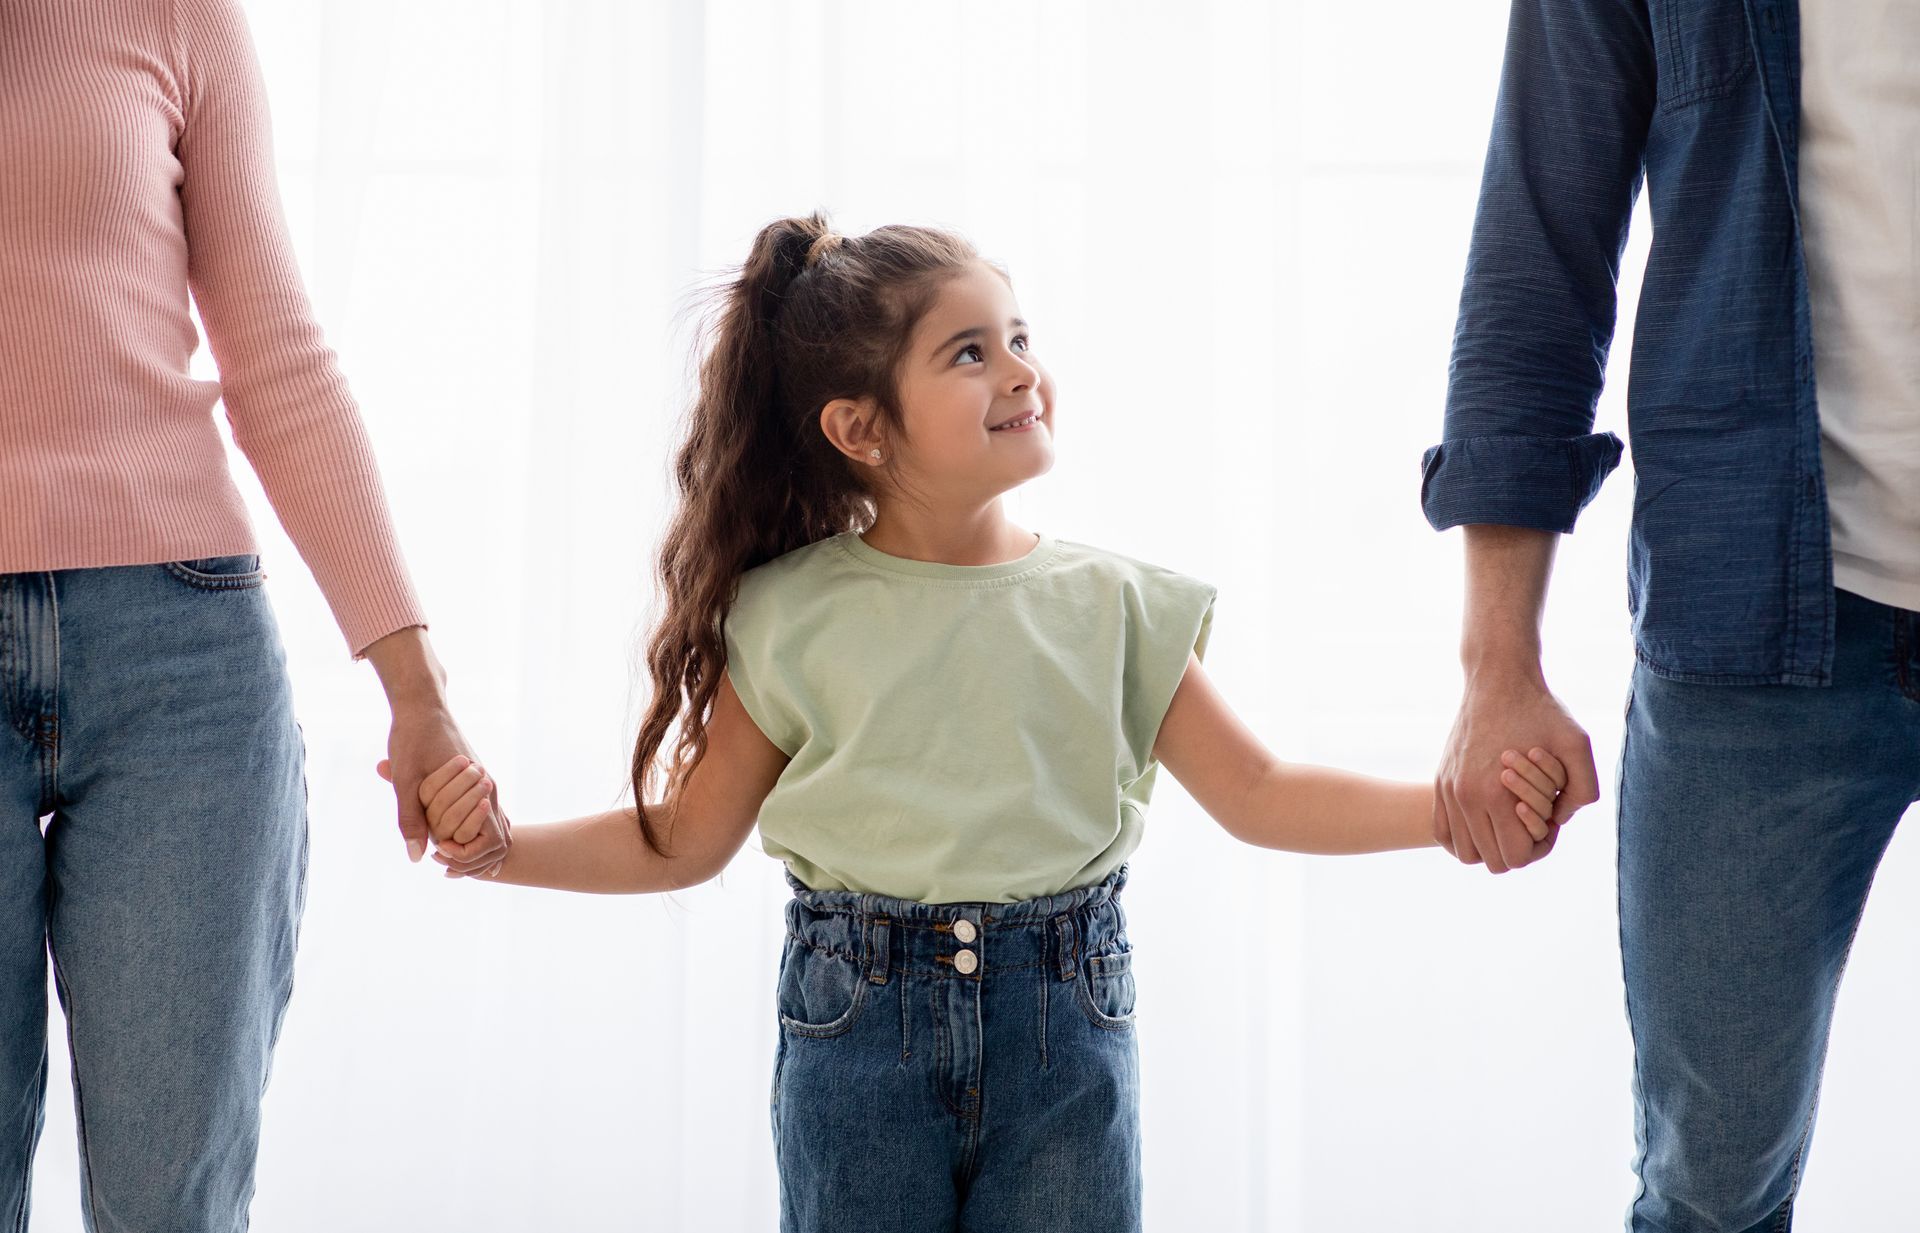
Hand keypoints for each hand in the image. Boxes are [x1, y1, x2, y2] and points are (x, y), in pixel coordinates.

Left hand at [376, 707, 509, 877]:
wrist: (423, 704)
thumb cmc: (413, 738)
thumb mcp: (406, 781)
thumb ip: (411, 819)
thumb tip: (417, 857)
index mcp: (479, 787)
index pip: (487, 839)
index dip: (463, 856)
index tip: (437, 855)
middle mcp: (489, 785)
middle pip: (497, 837)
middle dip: (474, 859)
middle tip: (446, 871)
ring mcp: (486, 781)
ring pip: (496, 825)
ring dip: (476, 847)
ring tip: (453, 866)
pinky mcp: (478, 778)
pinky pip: (487, 812)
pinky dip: (477, 831)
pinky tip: (465, 843)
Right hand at [1434, 675, 1598, 872]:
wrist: (1496, 680)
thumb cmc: (1541, 711)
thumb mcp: (1578, 744)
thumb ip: (1584, 790)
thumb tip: (1559, 820)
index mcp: (1496, 794)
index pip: (1515, 857)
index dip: (1540, 848)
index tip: (1550, 821)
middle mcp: (1466, 797)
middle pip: (1491, 861)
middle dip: (1517, 849)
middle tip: (1533, 821)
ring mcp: (1449, 790)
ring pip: (1465, 852)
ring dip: (1490, 846)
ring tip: (1511, 821)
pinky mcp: (1440, 782)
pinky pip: (1442, 832)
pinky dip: (1464, 838)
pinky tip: (1486, 821)